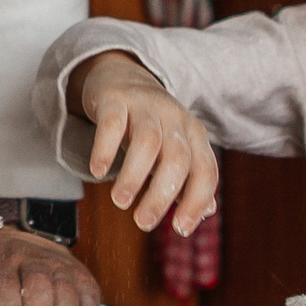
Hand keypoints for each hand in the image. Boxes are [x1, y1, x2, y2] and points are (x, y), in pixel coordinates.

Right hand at [69, 51, 219, 235]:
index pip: (205, 171)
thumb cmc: (151, 124)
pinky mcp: (116, 99)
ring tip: (120, 201)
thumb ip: (190, 179)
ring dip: (134, 176)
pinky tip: (98, 171)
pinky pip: (112, 122)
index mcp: (194, 134)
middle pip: (176, 159)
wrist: (122, 76)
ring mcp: (146, 106)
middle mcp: (175, 118)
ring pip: (147, 141)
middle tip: (143, 222)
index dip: (196, 201)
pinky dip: (105, 148)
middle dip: (161, 195)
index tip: (180, 229)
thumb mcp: (175, 148)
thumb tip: (207, 211)